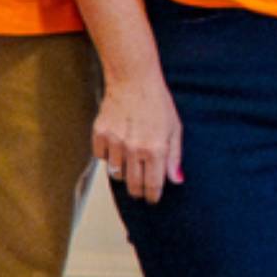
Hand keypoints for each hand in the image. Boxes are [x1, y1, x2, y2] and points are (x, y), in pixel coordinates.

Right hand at [95, 75, 184, 202]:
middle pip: (133, 185)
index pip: (153, 186)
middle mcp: (134, 149)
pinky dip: (108, 156)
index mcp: (156, 149)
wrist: (132, 78)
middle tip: (141, 188)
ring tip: (130, 163)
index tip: (152, 198)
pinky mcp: (100, 133)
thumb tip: (176, 180)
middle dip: (138, 191)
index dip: (153, 196)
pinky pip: (101, 157)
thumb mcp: (174, 128)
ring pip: (115, 174)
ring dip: (123, 173)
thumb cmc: (156, 101)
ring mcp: (115, 142)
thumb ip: (175, 157)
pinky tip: (116, 147)